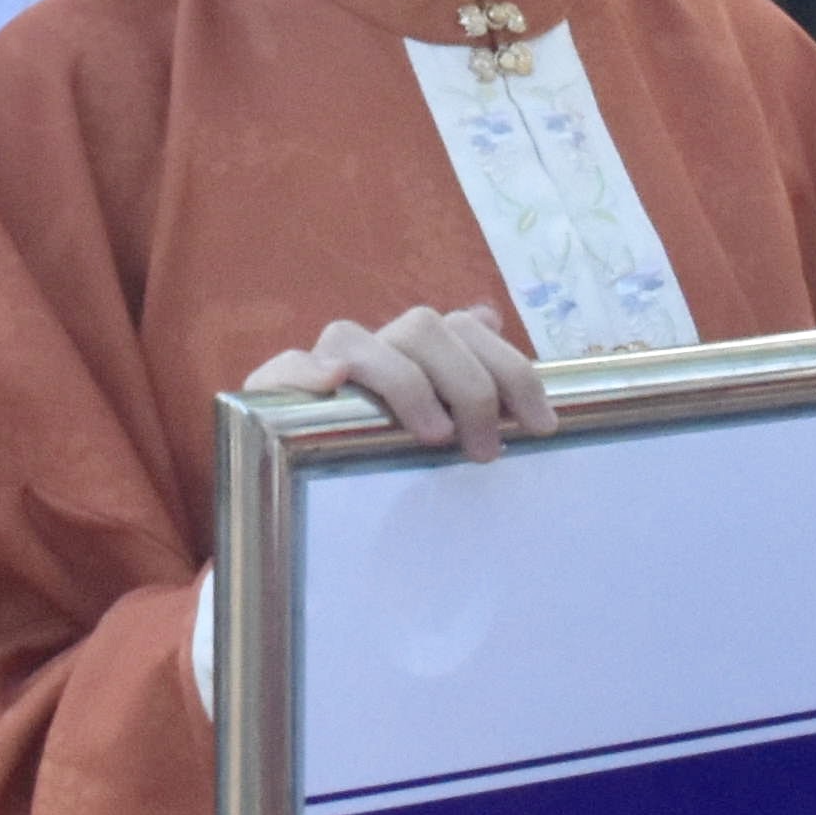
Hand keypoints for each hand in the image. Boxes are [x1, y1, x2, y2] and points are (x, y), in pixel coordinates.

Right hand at [243, 305, 552, 461]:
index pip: (468, 329)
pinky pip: (283, 367)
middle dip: (467, 384)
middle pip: (423, 326)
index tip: (543, 426)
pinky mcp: (273, 394)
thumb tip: (490, 316)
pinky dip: (305, 370)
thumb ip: (470, 391)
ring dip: (402, 382)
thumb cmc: (387, 469)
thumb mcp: (440, 439)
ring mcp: (320, 366)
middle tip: (487, 450)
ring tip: (433, 435)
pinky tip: (331, 383)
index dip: (511, 370)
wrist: (297, 498)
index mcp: (416, 354)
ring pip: (354, 336)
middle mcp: (372, 348)